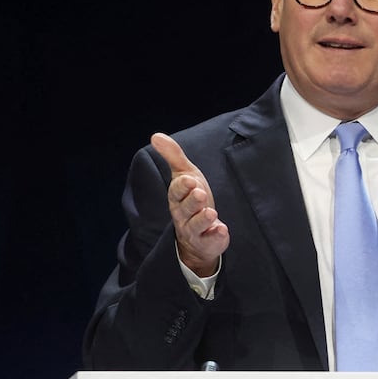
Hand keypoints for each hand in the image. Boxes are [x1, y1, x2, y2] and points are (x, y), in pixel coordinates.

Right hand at [151, 133, 228, 275]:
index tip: (190, 180)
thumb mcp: (185, 175)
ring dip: (203, 219)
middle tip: (200, 193)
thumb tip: (155, 136)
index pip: (176, 192)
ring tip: (211, 212)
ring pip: (196, 226)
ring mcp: (194, 231)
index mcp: (177, 198)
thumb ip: (173, 156)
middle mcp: (183, 216)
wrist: (199, 235)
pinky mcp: (208, 242)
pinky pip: (210, 241)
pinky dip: (216, 236)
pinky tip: (222, 230)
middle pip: (185, 209)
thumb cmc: (192, 200)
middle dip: (192, 202)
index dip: (182, 187)